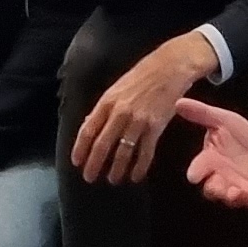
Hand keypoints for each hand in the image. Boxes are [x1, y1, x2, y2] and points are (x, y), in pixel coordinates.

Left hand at [71, 33, 219, 185]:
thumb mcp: (117, 87)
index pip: (88, 130)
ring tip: (113, 179)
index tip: (77, 162)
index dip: (80, 148)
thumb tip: (89, 124)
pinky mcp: (156, 127)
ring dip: (116, 169)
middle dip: (94, 164)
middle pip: (102, 144)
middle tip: (89, 178)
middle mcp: (120, 112)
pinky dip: (139, 167)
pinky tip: (136, 176)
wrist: (170, 67)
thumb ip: (103, 108)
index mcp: (107, 101)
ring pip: (123, 152)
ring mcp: (138, 120)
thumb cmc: (142, 75)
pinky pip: (145, 152)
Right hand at [177, 98, 247, 210]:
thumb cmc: (236, 134)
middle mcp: (220, 179)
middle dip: (216, 190)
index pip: (198, 169)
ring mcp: (237, 189)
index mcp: (208, 162)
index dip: (196, 172)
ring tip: (241, 193)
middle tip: (221, 186)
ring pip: (233, 200)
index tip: (193, 176)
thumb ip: (201, 113)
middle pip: (213, 190)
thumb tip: (179, 102)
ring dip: (237, 198)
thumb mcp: (221, 120)